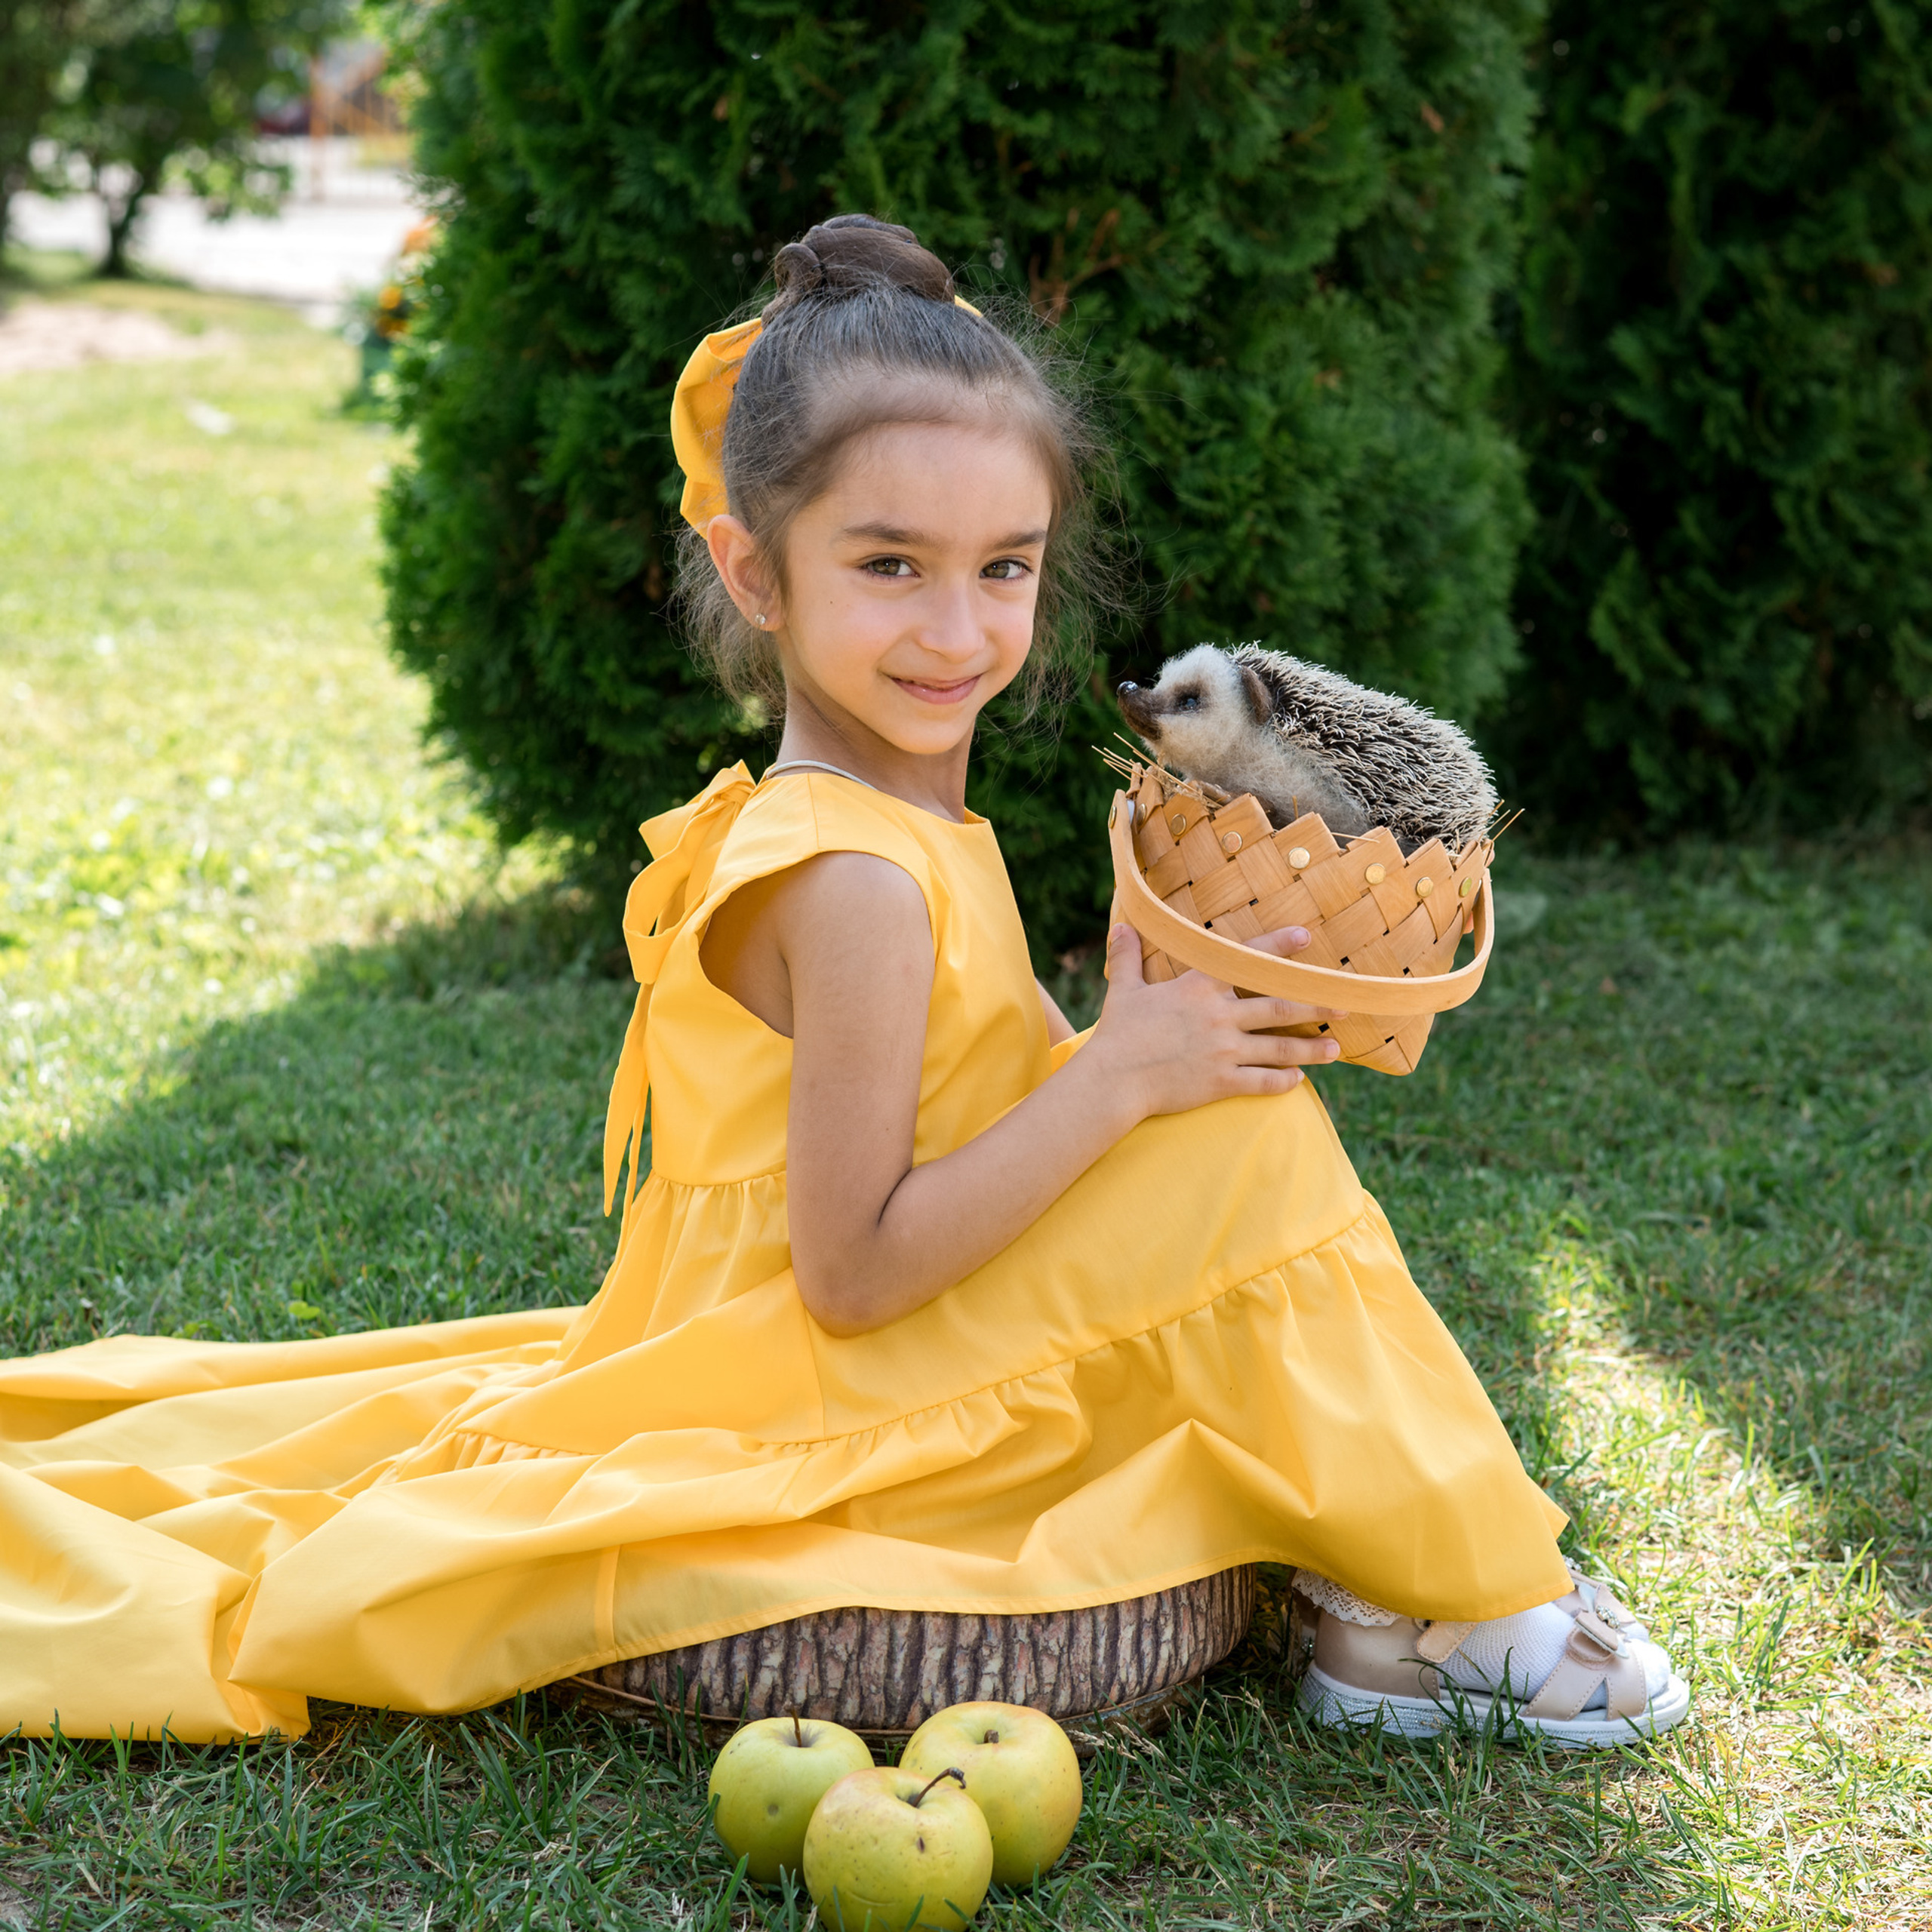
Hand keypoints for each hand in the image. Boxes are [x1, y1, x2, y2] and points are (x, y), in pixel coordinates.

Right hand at [1085, 923, 1345, 1122]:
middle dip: (1317, 1005)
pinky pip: (1262, 1081)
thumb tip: (1121, 926)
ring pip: (1280, 1048)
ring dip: (1311, 1049)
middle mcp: (1220, 1016)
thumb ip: (1127, 958)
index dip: (1278, 947)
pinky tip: (1297, 1080)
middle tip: (1346, 1005)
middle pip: (1280, 1007)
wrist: (1113, 1080)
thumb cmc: (1117, 1034)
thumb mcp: (1122, 990)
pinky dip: (1283, 1081)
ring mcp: (1224, 1051)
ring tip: (1335, 1050)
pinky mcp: (1222, 1082)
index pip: (1247, 960)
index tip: (1306, 937)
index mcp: (1199, 988)